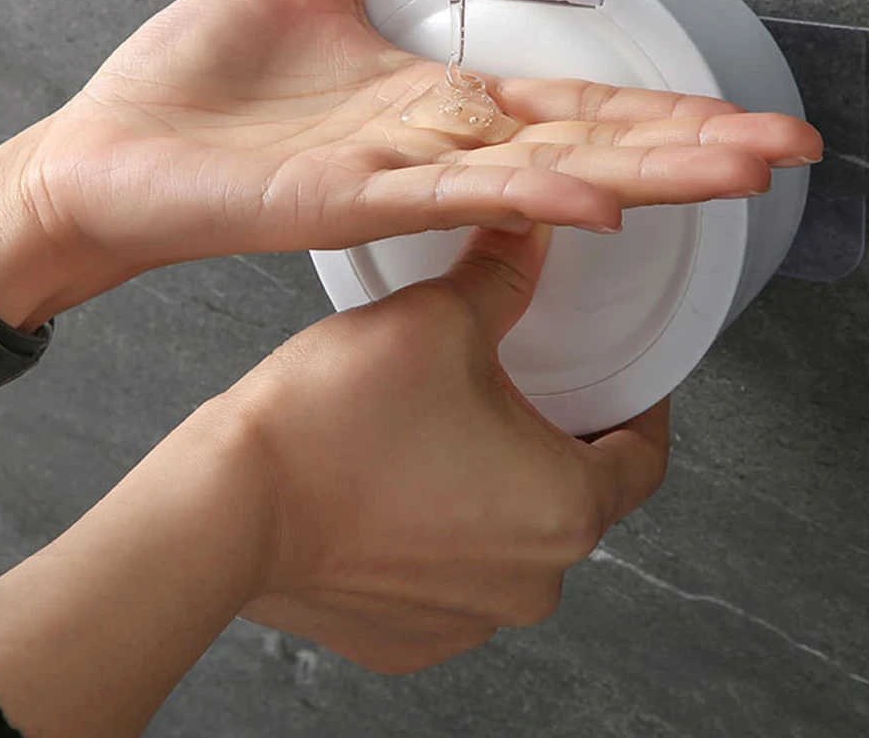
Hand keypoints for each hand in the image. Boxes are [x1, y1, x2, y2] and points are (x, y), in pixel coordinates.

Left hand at [0, 0, 819, 329]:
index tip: (745, 113)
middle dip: (692, 145)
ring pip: (543, 174)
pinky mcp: (345, 201)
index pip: (576, 103)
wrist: (110, 152)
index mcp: (436, 100)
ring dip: (645, 173)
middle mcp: (435, 146)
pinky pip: (451, 194)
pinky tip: (594, 197)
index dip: (664, 107)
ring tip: (736, 172)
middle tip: (787, 148)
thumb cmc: (201, 85)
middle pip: (587, 143)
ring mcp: (398, 179)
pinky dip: (525, 194)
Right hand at [0, 224, 666, 735]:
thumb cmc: (333, 425)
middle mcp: (530, 580)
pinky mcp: (410, 636)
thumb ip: (503, 274)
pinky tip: (402, 488)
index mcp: (564, 507)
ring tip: (445, 435)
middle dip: (553, 440)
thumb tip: (531, 232)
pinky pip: (454, 575)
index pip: (643, 455)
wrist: (225, 509)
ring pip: (511, 538)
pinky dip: (443, 534)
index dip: (639, 408)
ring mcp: (468, 617)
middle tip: (515, 390)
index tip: (621, 384)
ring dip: (494, 489)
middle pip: (574, 495)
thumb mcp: (438, 319)